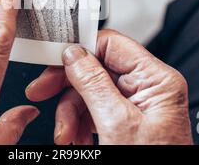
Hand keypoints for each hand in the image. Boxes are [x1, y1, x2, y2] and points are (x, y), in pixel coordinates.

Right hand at [25, 29, 192, 144]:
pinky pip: (95, 109)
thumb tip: (73, 54)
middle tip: (42, 91)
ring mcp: (136, 103)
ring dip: (70, 112)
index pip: (112, 44)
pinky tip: (75, 137)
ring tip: (65, 133)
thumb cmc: (151, 163)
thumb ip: (93, 83)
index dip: (81, 49)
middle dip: (68, 86)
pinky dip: (79, 123)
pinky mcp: (126, 119)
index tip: (55, 59)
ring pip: (91, 91)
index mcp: (156, 79)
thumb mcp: (116, 123)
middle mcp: (148, 87)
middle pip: (96, 68)